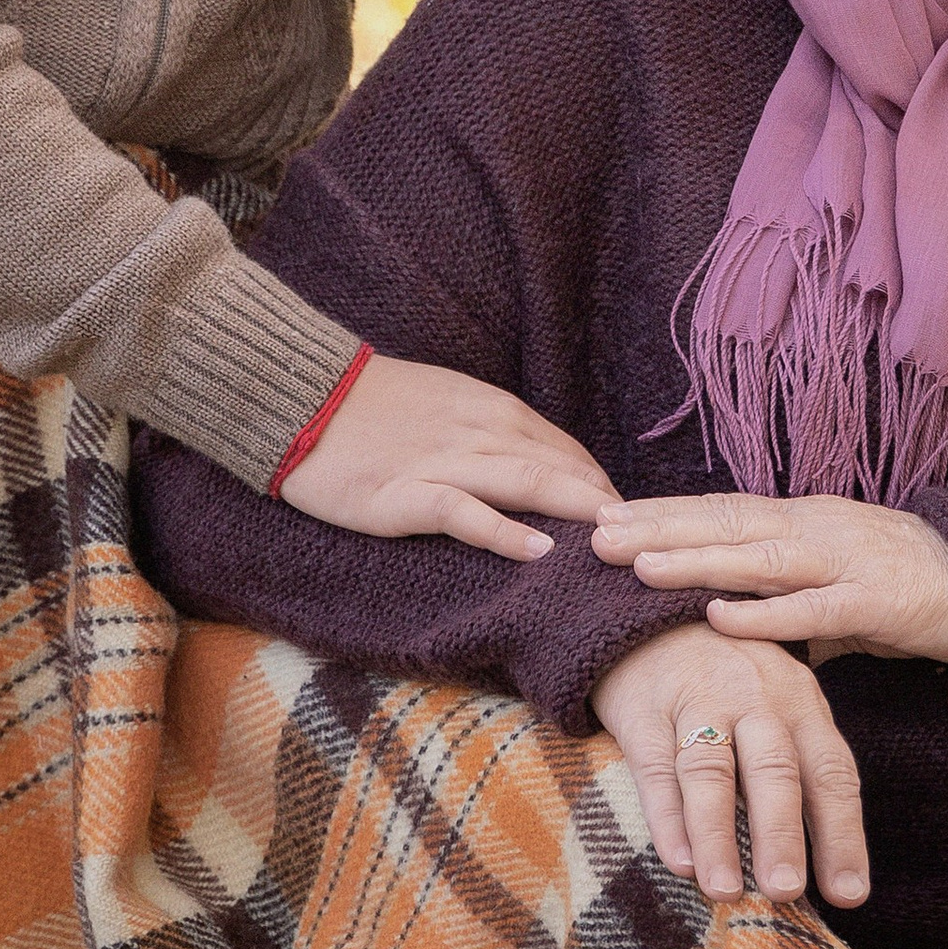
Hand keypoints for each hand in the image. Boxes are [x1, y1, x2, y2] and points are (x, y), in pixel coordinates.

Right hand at [278, 353, 621, 556]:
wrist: (302, 395)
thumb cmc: (371, 405)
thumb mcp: (446, 404)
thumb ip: (490, 432)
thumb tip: (535, 463)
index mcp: (491, 409)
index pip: (564, 449)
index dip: (598, 485)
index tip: (628, 519)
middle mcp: (480, 431)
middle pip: (560, 468)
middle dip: (606, 505)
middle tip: (646, 542)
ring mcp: (445, 462)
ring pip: (529, 485)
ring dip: (577, 513)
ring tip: (618, 544)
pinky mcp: (408, 494)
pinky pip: (467, 513)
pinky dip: (506, 533)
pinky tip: (540, 553)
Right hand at [591, 622, 868, 906]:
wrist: (657, 615)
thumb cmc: (735, 680)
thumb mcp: (782, 707)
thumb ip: (803, 772)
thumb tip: (832, 868)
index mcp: (801, 702)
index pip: (831, 772)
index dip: (842, 834)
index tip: (849, 894)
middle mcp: (756, 699)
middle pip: (773, 770)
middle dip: (781, 833)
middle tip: (786, 892)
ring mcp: (698, 702)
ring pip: (711, 771)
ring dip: (718, 835)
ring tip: (725, 891)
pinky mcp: (645, 712)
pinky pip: (657, 769)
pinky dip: (667, 817)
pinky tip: (679, 861)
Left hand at [593, 492, 947, 669]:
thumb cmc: (923, 591)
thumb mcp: (844, 595)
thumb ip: (792, 608)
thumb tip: (738, 631)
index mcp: (808, 522)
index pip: (722, 510)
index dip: (664, 513)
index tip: (605, 514)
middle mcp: (820, 528)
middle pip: (726, 522)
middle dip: (658, 527)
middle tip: (593, 532)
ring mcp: (848, 559)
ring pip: (757, 556)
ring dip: (694, 559)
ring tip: (636, 564)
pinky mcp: (878, 600)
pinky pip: (810, 608)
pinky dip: (761, 612)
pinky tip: (717, 614)